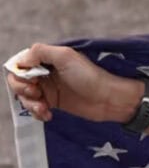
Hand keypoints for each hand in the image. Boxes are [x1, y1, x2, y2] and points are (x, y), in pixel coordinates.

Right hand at [5, 44, 140, 122]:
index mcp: (47, 59)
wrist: (110, 99)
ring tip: (44, 108)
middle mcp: (46, 72)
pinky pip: (35, 108)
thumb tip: (22, 61)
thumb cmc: (90, 76)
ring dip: (29, 104)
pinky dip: (37, 113)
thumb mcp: (66, 56)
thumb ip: (41, 52)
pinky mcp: (54, 103)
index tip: (32, 81)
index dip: (20, 74)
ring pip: (24, 96)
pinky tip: (48, 115)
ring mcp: (49, 89)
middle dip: (22, 89)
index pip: (20, 64)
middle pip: (18, 81)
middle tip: (36, 94)